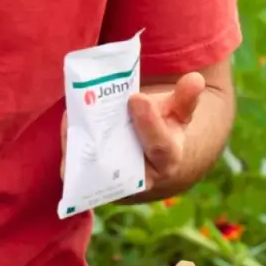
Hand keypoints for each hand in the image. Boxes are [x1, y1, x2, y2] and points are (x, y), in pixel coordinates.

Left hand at [58, 72, 206, 188]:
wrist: (145, 160)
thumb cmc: (161, 131)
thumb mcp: (176, 114)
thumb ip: (185, 98)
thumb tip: (195, 79)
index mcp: (168, 160)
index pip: (160, 147)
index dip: (149, 124)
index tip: (137, 98)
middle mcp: (141, 179)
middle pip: (123, 158)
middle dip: (109, 133)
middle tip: (97, 102)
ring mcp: (114, 186)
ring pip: (94, 166)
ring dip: (82, 140)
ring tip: (77, 111)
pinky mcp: (92, 185)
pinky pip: (77, 170)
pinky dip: (71, 147)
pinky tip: (70, 122)